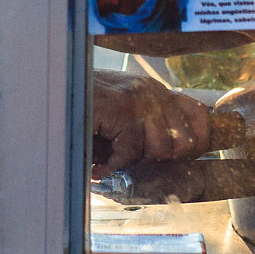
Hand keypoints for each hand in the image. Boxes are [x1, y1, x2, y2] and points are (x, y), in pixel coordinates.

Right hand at [91, 70, 209, 178]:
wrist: (55, 89)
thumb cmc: (83, 104)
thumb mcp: (122, 109)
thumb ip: (146, 122)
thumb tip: (174, 153)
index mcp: (154, 90)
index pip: (197, 113)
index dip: (198, 139)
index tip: (185, 157)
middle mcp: (152, 91)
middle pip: (183, 141)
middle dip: (160, 158)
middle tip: (131, 158)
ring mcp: (139, 99)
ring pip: (158, 150)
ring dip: (133, 161)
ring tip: (111, 156)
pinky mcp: (123, 110)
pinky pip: (131, 152)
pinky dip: (113, 164)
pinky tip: (100, 164)